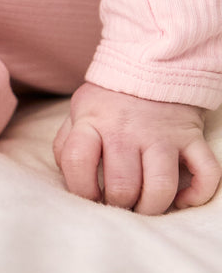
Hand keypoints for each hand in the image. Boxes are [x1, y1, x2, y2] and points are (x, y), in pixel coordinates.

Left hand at [53, 82, 220, 213]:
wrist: (153, 66)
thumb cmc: (110, 100)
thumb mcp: (79, 112)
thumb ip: (66, 144)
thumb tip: (68, 180)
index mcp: (94, 123)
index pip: (77, 163)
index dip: (81, 190)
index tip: (89, 198)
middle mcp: (128, 131)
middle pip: (122, 185)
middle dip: (119, 205)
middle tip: (119, 204)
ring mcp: (163, 136)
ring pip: (161, 187)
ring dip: (152, 207)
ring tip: (144, 206)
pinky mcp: (192, 138)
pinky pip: (206, 173)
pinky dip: (197, 194)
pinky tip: (181, 199)